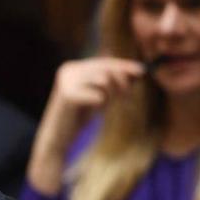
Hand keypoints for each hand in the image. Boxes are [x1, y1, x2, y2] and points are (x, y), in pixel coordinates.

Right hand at [27, 57, 144, 194]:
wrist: (57, 138)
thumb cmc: (78, 117)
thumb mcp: (97, 95)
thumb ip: (112, 81)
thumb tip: (139, 70)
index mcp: (72, 67)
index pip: (104, 62)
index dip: (124, 66)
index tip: (142, 71)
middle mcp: (68, 70)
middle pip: (106, 68)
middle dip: (121, 82)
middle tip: (127, 96)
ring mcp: (66, 81)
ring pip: (104, 80)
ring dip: (110, 96)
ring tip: (103, 107)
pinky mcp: (67, 95)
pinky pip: (98, 96)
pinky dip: (101, 105)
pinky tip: (93, 113)